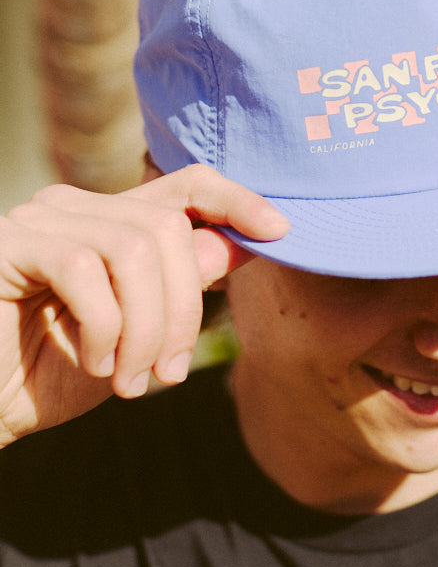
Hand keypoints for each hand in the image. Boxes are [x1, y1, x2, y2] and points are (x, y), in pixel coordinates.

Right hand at [0, 165, 288, 447]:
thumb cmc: (46, 378)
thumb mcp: (134, 337)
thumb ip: (179, 288)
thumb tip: (242, 244)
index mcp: (109, 222)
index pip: (186, 185)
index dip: (237, 199)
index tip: (281, 229)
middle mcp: (74, 207)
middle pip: (171, 227)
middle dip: (185, 309)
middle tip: (168, 376)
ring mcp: (39, 218)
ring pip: (138, 247)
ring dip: (148, 328)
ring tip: (131, 381)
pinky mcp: (10, 242)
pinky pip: (85, 268)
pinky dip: (105, 327)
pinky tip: (93, 364)